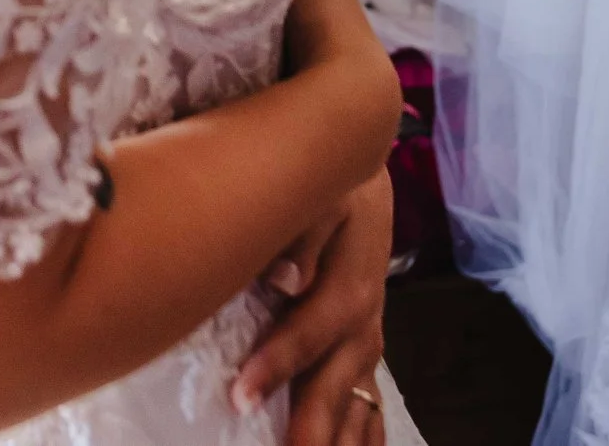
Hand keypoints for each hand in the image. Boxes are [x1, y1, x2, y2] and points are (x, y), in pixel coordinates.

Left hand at [233, 170, 391, 445]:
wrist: (364, 188)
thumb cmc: (334, 189)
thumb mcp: (323, 195)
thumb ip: (304, 235)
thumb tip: (287, 278)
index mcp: (348, 288)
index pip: (307, 333)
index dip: (276, 366)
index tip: (241, 398)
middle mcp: (362, 325)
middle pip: (333, 384)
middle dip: (310, 427)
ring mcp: (366, 343)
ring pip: (354, 405)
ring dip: (338, 440)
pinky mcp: (363, 351)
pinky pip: (367, 405)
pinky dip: (361, 435)